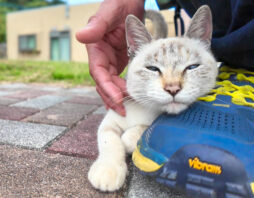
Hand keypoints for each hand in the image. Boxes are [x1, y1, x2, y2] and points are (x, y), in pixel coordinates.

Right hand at [76, 0, 144, 115]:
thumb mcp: (109, 12)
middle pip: (104, 82)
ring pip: (111, 84)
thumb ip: (96, 25)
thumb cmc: (119, 4)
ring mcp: (110, 60)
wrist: (130, 2)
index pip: (98, 72)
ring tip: (126, 109)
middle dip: (112, 98)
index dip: (106, 87)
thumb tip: (80, 36)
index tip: (117, 99)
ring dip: (117, 97)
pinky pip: (119, 79)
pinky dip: (123, 89)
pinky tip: (130, 98)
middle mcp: (101, 57)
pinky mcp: (120, 61)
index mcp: (96, 48)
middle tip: (123, 111)